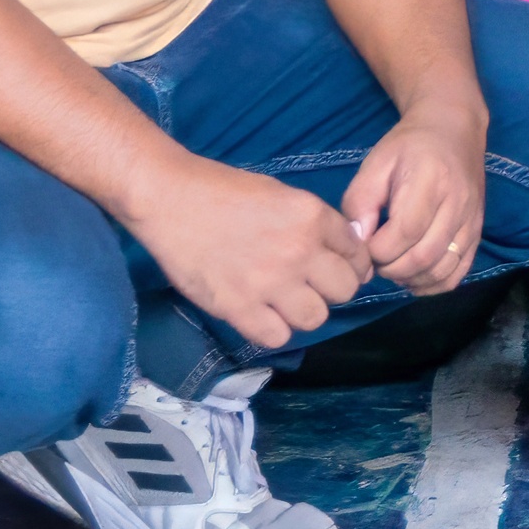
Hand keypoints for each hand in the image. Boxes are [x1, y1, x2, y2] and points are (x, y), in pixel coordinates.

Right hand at [132, 147, 375, 355]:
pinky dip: (272, 329)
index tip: (338, 269)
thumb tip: (347, 248)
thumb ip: (316, 223)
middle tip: (311, 285)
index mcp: (312, 217)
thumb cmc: (225, 191)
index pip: (357, 254)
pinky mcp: (239, 308)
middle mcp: (298, 251)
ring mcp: (269, 283)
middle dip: (332, 289)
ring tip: (284, 301)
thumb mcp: (283, 194)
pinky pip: (278, 337)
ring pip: (316, 318)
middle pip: (344, 291)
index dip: (352, 264)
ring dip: (304, 311)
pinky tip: (261, 314)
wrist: (171, 199)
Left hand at [338, 95, 493, 292]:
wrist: (454, 130)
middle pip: (424, 256)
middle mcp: (458, 203)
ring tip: (393, 266)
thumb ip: (360, 202)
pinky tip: (414, 276)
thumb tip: (358, 242)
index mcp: (431, 180)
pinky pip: (458, 273)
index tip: (364, 245)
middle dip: (390, 268)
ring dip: (410, 279)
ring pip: (442, 271)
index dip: (378, 250)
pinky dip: (432, 284)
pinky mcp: (477, 234)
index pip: (405, 232)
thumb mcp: (376, 163)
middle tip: (375, 259)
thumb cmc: (408, 146)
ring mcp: (472, 221)